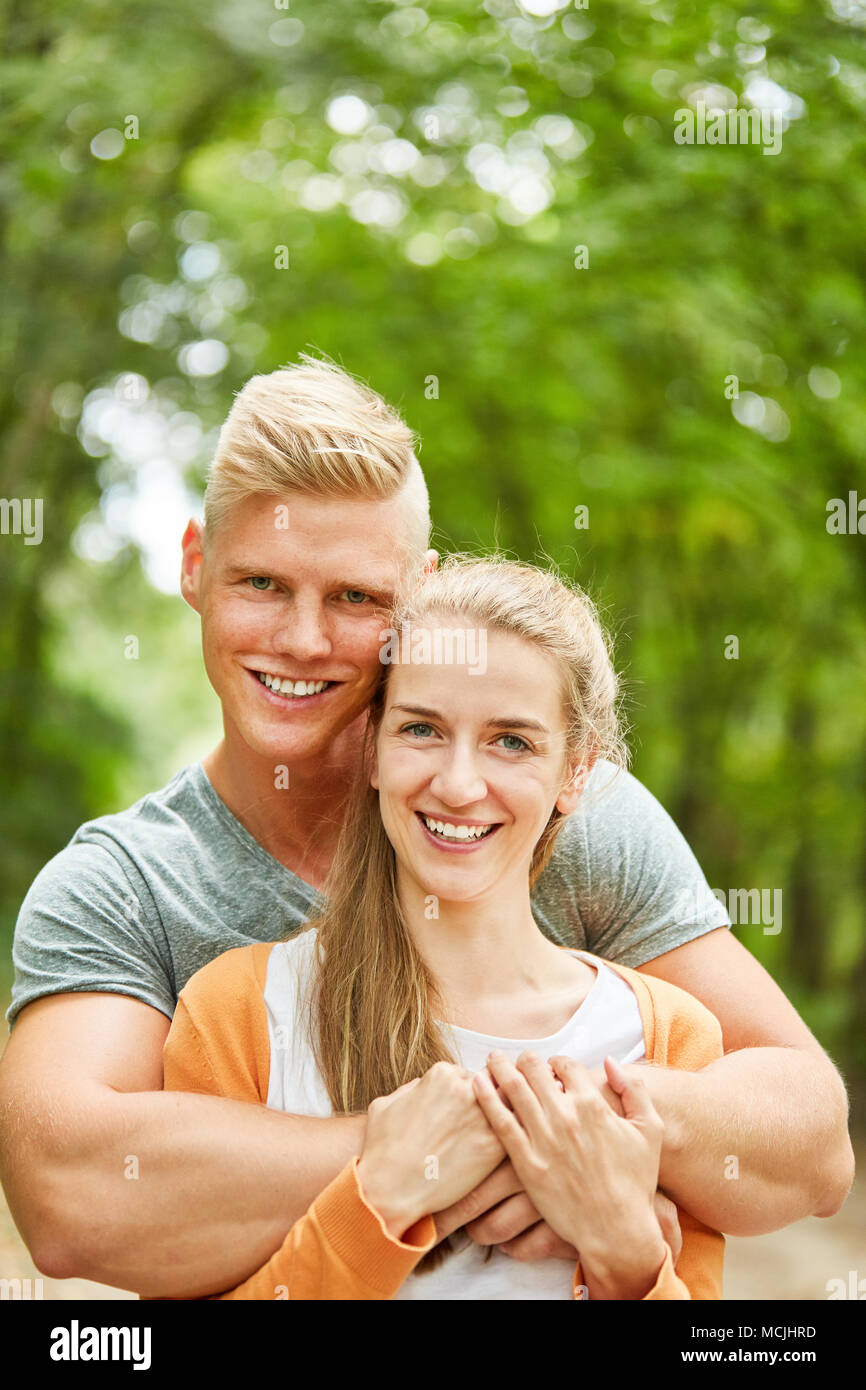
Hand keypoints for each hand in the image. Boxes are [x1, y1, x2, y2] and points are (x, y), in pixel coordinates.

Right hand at [356, 1062, 504, 1239]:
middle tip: (487, 1125)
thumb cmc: (383, 1150)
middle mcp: (466, 1088)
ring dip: (507, 1119)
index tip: (468, 1113)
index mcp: (443, 1074)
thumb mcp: (385, 1104)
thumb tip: (423, 1087)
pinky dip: (513, 1142)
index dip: (472, 1095)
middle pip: (494, 1087)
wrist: (390, 1189)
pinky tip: (506, 1154)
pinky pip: (514, 1134)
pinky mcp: (494, 1144)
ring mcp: (482, 1115)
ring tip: (504, 1138)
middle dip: (492, 1103)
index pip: (472, 1076)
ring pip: (509, 1107)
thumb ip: (410, 1089)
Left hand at [473, 1051, 666, 1297]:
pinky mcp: (527, 1163)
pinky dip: (487, 1099)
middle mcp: (566, 1116)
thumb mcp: (650, 1129)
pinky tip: (478, 1085)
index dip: (556, 1061)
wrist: (618, 1230)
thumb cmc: (636, 1182)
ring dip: (500, 1068)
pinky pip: (501, 1122)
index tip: (550, 1067)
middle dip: (524, 1060)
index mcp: (594, 1104)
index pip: (565, 1064)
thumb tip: (609, 1062)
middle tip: (516, 1059)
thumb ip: (634, 1089)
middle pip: (534, 1070)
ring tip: (491, 1060)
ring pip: (514, 1089)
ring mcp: (544, 1139)